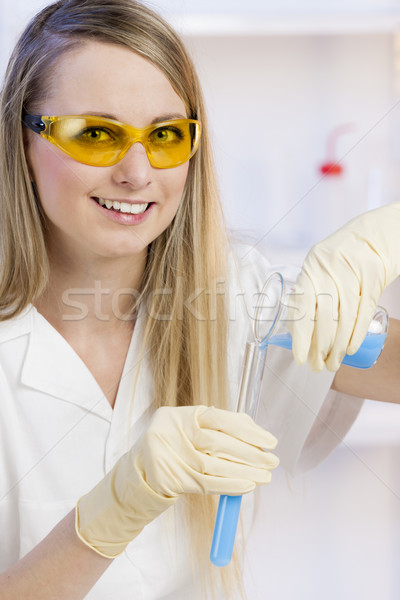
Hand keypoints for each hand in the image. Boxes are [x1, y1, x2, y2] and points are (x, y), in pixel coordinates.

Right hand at [75, 405, 277, 556]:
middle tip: (272, 461)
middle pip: (219, 443)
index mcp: (182, 414)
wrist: (142, 470)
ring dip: (245, 472)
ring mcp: (171, 455)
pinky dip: (229, 486)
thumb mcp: (193, 429)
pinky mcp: (171, 478)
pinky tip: (247, 486)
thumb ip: (220, 428)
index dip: (248, 430)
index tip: (269, 441)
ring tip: (265, 476)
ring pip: (215, 465)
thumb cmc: (177, 446)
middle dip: (251, 454)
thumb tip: (256, 434)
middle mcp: (174, 431)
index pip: (221, 419)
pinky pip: (206, 483)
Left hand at [290, 202, 399, 371]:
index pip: (302, 307)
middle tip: (318, 366)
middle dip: (320, 347)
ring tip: (333, 364)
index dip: (301, 336)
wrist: (372, 236)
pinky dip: (356, 334)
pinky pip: (363, 312)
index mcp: (311, 269)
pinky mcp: (373, 278)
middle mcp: (330, 271)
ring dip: (338, 346)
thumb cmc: (339, 259)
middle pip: (324, 317)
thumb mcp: (318, 269)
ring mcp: (353, 274)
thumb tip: (298, 333)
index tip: (300, 358)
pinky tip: (349, 349)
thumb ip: (309, 294)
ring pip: (344, 318)